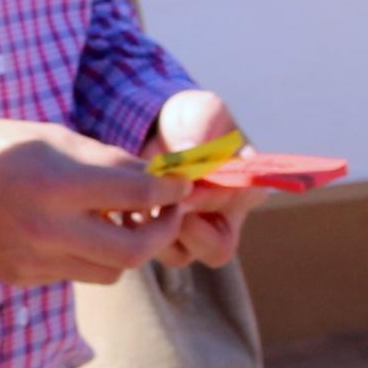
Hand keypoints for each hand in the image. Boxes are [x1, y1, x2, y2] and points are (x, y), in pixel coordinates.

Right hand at [0, 118, 173, 288]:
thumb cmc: (0, 147)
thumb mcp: (58, 139)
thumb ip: (111, 162)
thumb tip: (159, 180)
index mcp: (59, 184)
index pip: (140, 195)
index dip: (171, 191)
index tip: (180, 186)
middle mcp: (49, 229)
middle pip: (136, 252)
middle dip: (162, 232)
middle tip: (165, 213)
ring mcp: (34, 260)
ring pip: (111, 271)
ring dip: (125, 248)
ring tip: (118, 222)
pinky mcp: (23, 277)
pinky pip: (75, 274)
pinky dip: (87, 255)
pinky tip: (75, 232)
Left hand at [139, 88, 263, 268]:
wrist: (156, 130)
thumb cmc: (191, 122)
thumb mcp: (203, 112)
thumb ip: (203, 129)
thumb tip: (190, 150)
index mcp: (245, 187)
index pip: (242, 202)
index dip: (213, 197)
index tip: (186, 186)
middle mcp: (223, 219)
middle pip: (217, 249)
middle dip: (185, 228)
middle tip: (159, 203)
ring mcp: (191, 236)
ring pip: (180, 255)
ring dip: (154, 230)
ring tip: (137, 202)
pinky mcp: (159, 240)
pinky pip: (148, 252)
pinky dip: (133, 231)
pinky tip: (122, 207)